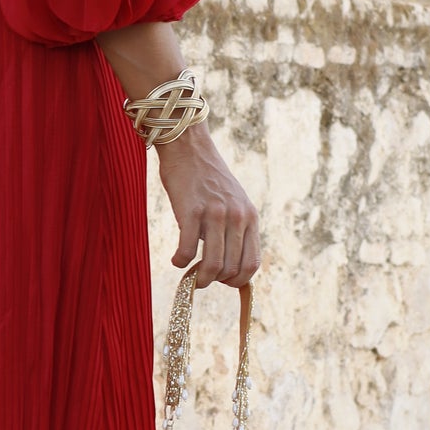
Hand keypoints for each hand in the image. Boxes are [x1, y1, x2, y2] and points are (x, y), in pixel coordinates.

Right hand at [154, 123, 259, 283]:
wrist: (189, 148)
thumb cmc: (207, 179)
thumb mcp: (233, 202)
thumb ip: (236, 229)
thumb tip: (228, 265)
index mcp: (250, 217)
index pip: (252, 264)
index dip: (237, 281)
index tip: (223, 280)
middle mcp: (237, 217)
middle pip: (231, 269)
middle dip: (215, 281)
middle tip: (201, 277)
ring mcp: (215, 214)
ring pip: (213, 265)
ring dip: (200, 279)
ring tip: (190, 275)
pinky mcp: (191, 211)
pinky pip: (188, 250)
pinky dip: (180, 262)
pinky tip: (176, 259)